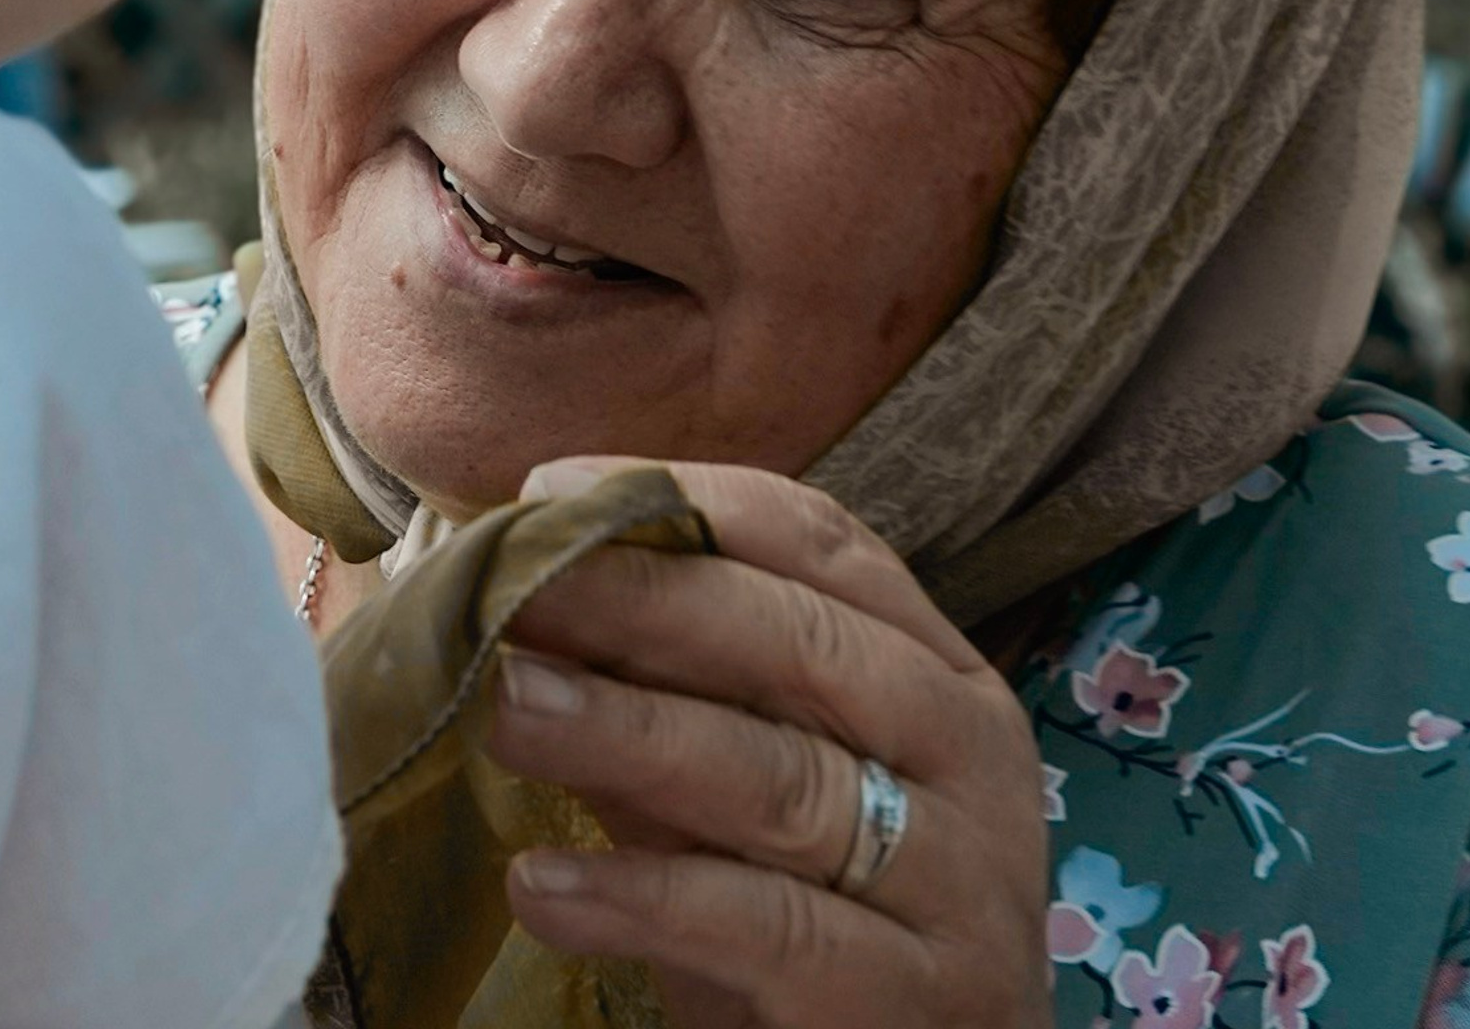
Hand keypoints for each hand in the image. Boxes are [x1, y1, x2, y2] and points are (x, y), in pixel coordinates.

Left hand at [488, 461, 1050, 1028]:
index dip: (683, 501)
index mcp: (935, 667)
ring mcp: (962, 883)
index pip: (819, 541)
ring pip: (781, 779)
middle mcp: (968, 754)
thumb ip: (664, 695)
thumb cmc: (824, 912)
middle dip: (638, 601)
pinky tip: (542, 888)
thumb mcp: (745, 786)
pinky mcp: (920, 1003)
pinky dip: (647, 899)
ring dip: (624, 734)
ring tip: (500, 705)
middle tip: (507, 582)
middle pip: (798, 641)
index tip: (548, 492)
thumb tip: (513, 593)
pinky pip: (771, 929)